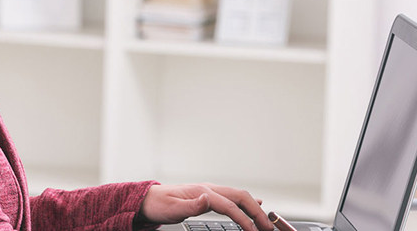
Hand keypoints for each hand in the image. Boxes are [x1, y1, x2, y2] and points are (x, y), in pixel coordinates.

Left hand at [140, 183, 273, 230]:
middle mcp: (209, 189)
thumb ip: (192, 205)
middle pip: (240, 197)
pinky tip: (256, 205)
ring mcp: (210, 191)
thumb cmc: (159, 205)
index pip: (229, 205)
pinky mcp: (209, 196)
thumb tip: (207, 199)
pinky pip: (232, 197)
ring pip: (238, 196)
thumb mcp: (172, 209)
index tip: (253, 230)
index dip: (244, 218)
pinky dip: (246, 202)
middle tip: (268, 227)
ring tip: (265, 222)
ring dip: (254, 207)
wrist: (148, 199)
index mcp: (202, 191)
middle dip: (256, 212)